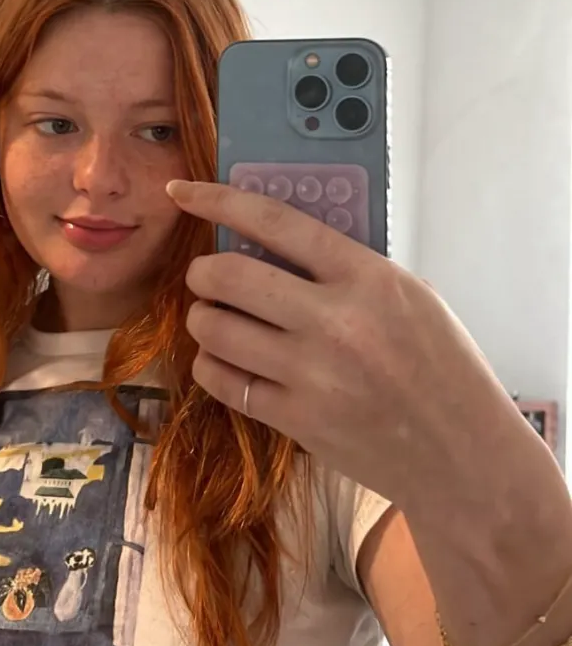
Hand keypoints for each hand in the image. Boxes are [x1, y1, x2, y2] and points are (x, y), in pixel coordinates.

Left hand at [167, 178, 510, 510]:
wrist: (461, 454)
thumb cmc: (442, 367)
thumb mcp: (411, 295)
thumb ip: (347, 267)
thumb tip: (274, 242)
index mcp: (367, 277)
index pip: (274, 221)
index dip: (218, 199)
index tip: (184, 191)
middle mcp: (335, 321)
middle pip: (228, 275)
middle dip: (202, 271)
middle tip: (207, 277)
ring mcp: (312, 375)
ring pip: (215, 329)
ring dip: (203, 318)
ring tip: (216, 319)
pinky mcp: (297, 421)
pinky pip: (223, 381)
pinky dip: (212, 365)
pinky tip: (225, 360)